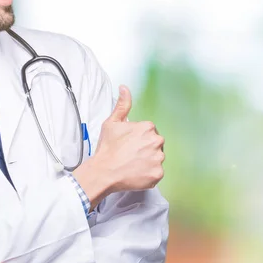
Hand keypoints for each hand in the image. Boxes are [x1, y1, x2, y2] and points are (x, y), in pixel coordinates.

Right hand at [73, 85, 164, 205]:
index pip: (149, 131)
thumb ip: (122, 105)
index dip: (138, 138)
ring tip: (132, 164)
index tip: (129, 144)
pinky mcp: (157, 173)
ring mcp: (158, 158)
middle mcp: (156, 141)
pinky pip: (156, 172)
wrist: (104, 172)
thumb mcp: (112, 123)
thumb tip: (124, 88)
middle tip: (130, 155)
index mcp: (148, 127)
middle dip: (145, 148)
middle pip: (155, 144)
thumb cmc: (107, 148)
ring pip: (156, 158)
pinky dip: (148, 173)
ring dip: (147, 161)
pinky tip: (136, 172)